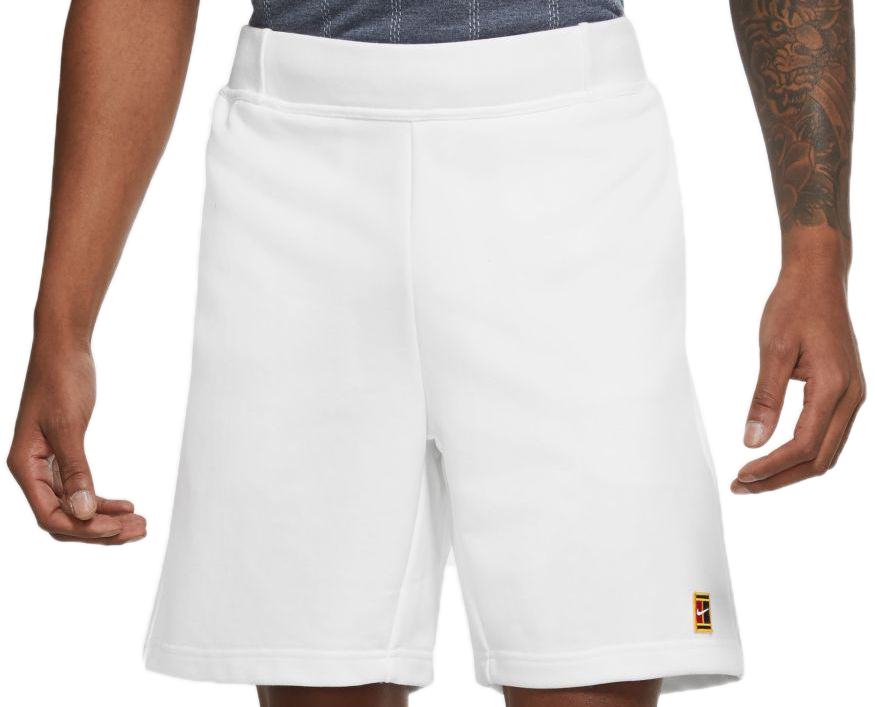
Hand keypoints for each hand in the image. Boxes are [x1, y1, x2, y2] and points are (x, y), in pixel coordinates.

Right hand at [7, 340, 145, 542]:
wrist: (64, 349)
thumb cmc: (61, 379)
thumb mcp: (69, 426)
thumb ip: (75, 471)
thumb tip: (83, 513)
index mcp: (24, 465)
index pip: (50, 516)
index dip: (84, 528)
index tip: (119, 528)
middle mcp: (32, 470)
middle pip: (64, 518)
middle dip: (101, 529)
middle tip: (140, 530)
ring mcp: (47, 464)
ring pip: (74, 507)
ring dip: (106, 518)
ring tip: (140, 523)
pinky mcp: (63, 455)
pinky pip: (80, 490)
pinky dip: (103, 501)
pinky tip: (126, 505)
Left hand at [732, 250, 864, 493]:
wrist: (818, 278)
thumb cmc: (795, 306)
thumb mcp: (774, 350)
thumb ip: (765, 398)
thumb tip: (752, 442)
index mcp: (834, 387)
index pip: (804, 445)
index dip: (772, 467)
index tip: (741, 475)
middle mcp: (851, 397)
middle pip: (819, 458)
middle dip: (780, 478)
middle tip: (741, 486)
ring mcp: (852, 395)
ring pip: (826, 451)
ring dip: (790, 469)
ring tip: (753, 478)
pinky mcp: (844, 392)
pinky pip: (828, 435)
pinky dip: (802, 454)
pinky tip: (776, 457)